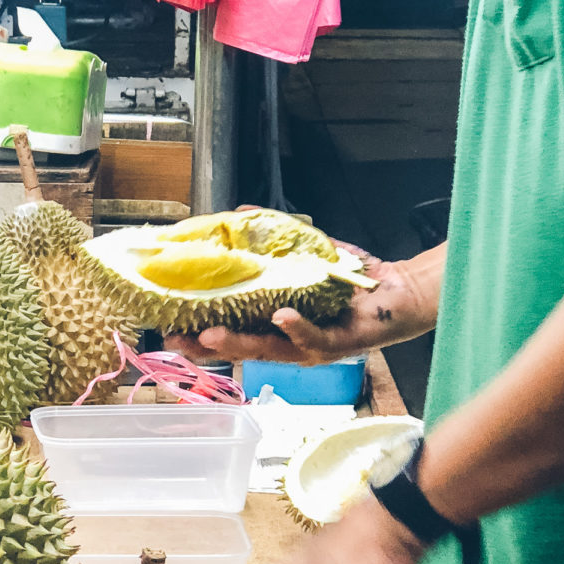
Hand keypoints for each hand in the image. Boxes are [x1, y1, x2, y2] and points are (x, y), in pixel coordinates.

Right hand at [165, 246, 433, 366]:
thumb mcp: (302, 254)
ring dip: (240, 343)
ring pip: (270, 349)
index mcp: (274, 325)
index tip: (166, 328)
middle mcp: (288, 342)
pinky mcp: (339, 342)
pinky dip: (297, 327)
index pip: (229, 333)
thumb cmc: (349, 279)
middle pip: (241, 349)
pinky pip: (313, 338)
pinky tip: (280, 316)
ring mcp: (312, 346)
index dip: (197, 333)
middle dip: (208, 346)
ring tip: (213, 335)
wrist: (398, 291)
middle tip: (178, 340)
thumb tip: (236, 213)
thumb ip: (269, 239)